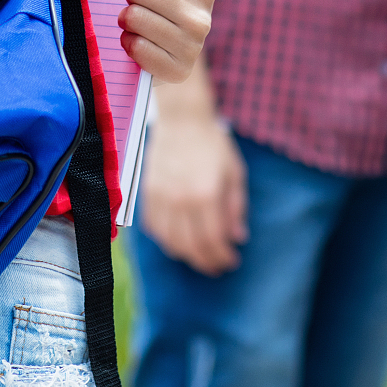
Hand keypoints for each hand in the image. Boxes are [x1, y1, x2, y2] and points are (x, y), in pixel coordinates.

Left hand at [120, 0, 216, 82]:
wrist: (170, 47)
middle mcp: (203, 17)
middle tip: (140, 0)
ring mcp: (192, 46)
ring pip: (133, 16)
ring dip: (127, 17)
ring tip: (137, 20)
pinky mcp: (178, 71)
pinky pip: (135, 46)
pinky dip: (128, 42)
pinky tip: (138, 41)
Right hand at [141, 108, 247, 276]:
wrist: (182, 120)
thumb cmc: (213, 145)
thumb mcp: (235, 173)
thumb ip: (236, 208)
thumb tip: (237, 238)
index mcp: (206, 195)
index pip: (213, 241)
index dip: (222, 257)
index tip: (231, 261)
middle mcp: (181, 200)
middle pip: (191, 247)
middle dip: (206, 262)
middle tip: (216, 266)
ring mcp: (161, 197)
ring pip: (170, 241)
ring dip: (186, 255)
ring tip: (198, 256)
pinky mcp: (148, 192)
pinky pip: (153, 227)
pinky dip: (165, 239)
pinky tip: (177, 240)